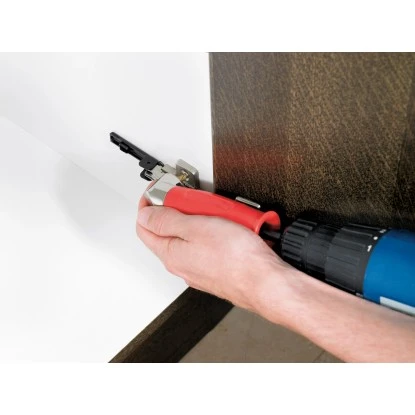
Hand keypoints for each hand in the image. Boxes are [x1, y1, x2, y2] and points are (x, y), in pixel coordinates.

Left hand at [136, 195, 291, 312]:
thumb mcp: (197, 227)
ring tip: (214, 210)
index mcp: (170, 253)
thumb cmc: (237, 259)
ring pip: (189, 237)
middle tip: (190, 197)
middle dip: (176, 209)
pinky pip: (207, 245)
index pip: (144, 226)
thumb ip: (166, 220)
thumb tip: (144, 214)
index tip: (157, 190)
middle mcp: (181, 264)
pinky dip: (212, 230)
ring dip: (197, 219)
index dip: (148, 204)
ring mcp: (199, 268)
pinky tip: (226, 225)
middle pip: (167, 230)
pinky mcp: (216, 269)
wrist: (266, 282)